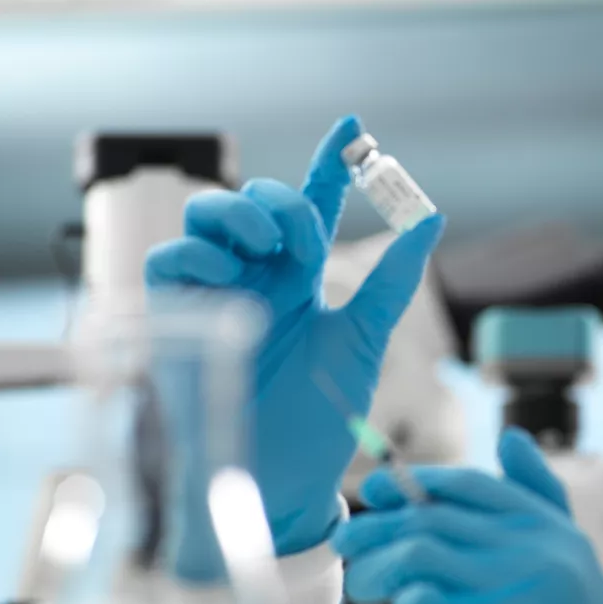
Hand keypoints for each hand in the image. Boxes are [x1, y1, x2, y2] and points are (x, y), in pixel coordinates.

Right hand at [145, 116, 444, 580]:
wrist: (284, 477)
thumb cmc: (322, 417)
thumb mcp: (364, 340)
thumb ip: (391, 281)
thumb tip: (433, 219)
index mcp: (301, 280)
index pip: (312, 209)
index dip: (330, 165)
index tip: (355, 126)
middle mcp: (256, 278)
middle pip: (254, 201)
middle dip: (280, 201)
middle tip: (305, 240)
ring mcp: (216, 294)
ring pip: (207, 216)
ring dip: (239, 214)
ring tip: (270, 247)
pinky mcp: (178, 318)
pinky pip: (169, 259)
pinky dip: (198, 252)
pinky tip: (229, 271)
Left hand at [331, 427, 602, 603]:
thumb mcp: (565, 549)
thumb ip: (538, 493)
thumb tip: (511, 437)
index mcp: (545, 524)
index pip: (469, 486)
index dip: (416, 482)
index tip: (375, 488)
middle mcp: (533, 546)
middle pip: (433, 519)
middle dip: (378, 527)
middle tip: (344, 543)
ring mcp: (514, 585)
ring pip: (418, 552)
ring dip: (377, 566)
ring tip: (362, 585)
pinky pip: (424, 600)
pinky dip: (403, 603)